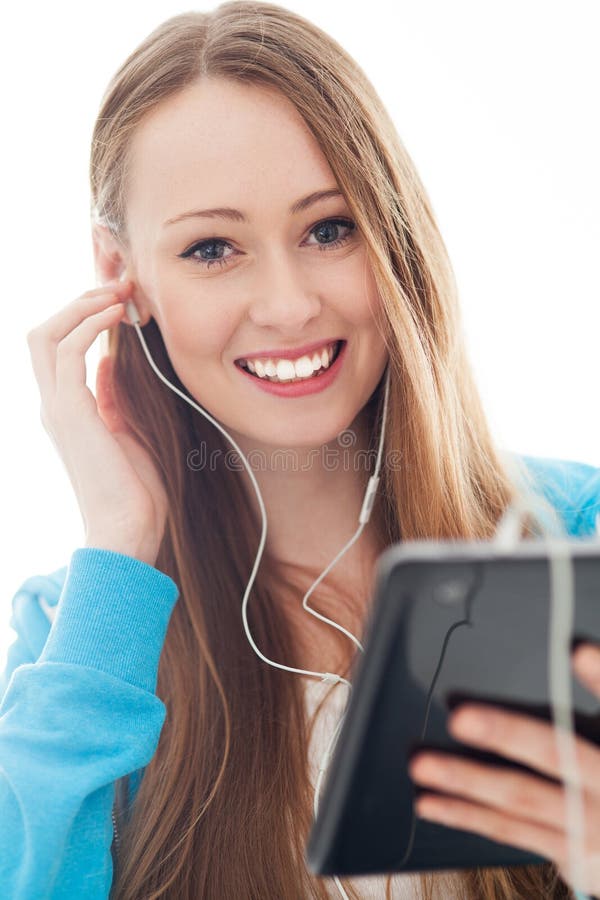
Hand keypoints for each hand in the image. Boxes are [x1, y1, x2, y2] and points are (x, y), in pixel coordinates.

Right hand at [27, 281, 168, 566]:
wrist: (129, 530)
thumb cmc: (136, 488)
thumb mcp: (127, 429)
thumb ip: (113, 396)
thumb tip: (108, 362)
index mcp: (66, 409)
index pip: (58, 347)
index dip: (82, 316)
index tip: (120, 298)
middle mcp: (53, 405)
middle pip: (42, 334)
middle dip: (77, 302)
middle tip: (118, 286)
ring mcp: (57, 408)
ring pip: (46, 336)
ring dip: (82, 307)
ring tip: (118, 293)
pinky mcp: (70, 413)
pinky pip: (67, 353)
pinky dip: (88, 326)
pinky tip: (116, 317)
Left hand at [408, 642, 599, 896]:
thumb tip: (576, 651)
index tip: (575, 649)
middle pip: (556, 756)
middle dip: (507, 734)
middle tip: (461, 716)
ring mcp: (587, 828)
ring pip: (521, 799)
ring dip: (467, 781)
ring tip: (422, 764)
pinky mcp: (569, 853)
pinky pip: (510, 830)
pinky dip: (466, 815)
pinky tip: (430, 802)